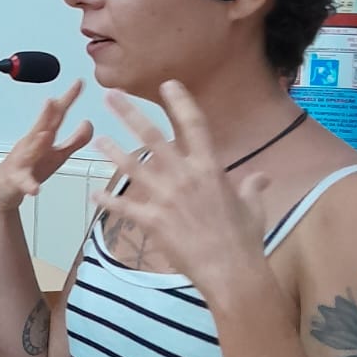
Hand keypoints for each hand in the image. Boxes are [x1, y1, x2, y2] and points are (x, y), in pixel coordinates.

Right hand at [0, 80, 93, 215]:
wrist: (3, 189)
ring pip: (30, 151)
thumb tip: (89, 123)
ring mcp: (23, 162)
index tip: (79, 82)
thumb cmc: (30, 168)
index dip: (67, 99)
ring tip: (45, 135)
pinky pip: (24, 183)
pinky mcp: (17, 180)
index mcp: (43, 138)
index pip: (56, 115)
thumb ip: (75, 140)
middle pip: (41, 126)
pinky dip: (29, 185)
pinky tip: (35, 189)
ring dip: (37, 142)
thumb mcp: (57, 154)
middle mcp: (32, 145)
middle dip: (47, 113)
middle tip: (54, 99)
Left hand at [92, 81, 269, 295]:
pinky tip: (94, 195)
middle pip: (152, 137)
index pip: (194, 125)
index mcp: (211, 168)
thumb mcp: (253, 208)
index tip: (167, 85)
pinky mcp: (152, 221)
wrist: (231, 271)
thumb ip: (252, 187)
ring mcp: (166, 198)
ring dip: (112, 151)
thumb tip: (261, 177)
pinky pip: (124, 207)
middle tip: (110, 95)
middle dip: (129, 113)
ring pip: (131, 167)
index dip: (180, 102)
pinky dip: (108, 202)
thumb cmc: (245, 239)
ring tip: (96, 139)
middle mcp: (185, 176)